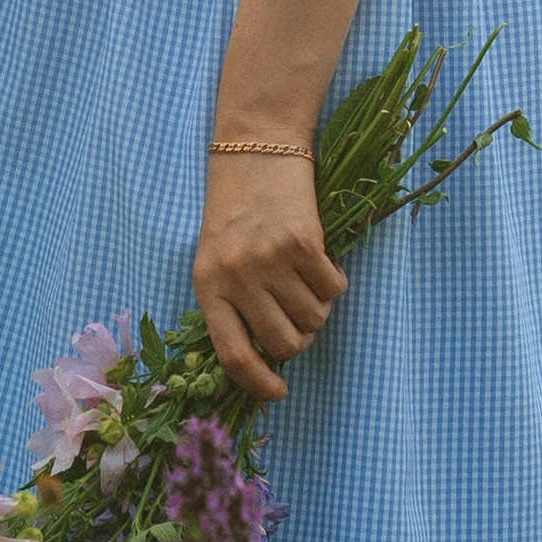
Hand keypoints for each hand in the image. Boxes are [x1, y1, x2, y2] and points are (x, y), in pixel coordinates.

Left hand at [194, 150, 345, 403]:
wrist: (257, 148)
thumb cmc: (236, 210)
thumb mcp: (216, 259)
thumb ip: (233, 305)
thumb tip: (264, 361)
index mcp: (207, 285)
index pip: (232, 356)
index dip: (258, 384)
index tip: (278, 393)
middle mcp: (237, 276)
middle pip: (283, 344)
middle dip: (299, 339)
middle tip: (297, 315)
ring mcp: (271, 259)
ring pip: (313, 320)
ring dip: (317, 308)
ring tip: (305, 279)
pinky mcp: (304, 242)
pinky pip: (334, 289)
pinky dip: (334, 282)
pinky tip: (320, 259)